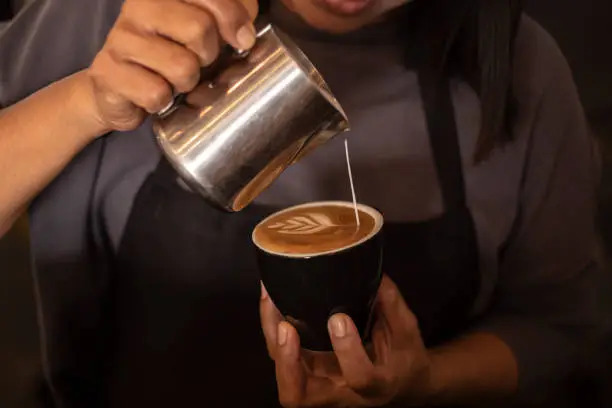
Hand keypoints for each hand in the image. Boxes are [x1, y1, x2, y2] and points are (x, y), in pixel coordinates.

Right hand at [85, 0, 258, 131]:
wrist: (119, 89)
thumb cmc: (169, 56)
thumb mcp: (202, 30)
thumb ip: (228, 17)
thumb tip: (246, 32)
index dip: (235, 17)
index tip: (243, 39)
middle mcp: (138, 7)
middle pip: (199, 28)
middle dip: (209, 55)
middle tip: (198, 61)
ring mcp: (120, 39)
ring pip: (182, 66)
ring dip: (186, 82)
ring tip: (175, 79)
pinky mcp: (107, 73)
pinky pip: (156, 94)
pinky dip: (162, 102)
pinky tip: (154, 94)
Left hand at [260, 276, 434, 406]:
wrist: (400, 383)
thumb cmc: (404, 358)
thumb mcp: (407, 333)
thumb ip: (391, 305)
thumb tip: (373, 273)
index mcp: (374, 384)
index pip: (360, 377)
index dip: (347, 350)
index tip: (339, 318)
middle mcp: (339, 393)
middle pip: (299, 395)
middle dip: (287, 363)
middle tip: (285, 328)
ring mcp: (318, 386)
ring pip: (283, 376)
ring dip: (273, 342)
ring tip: (270, 301)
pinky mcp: (307, 372)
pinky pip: (282, 357)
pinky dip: (271, 329)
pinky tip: (271, 299)